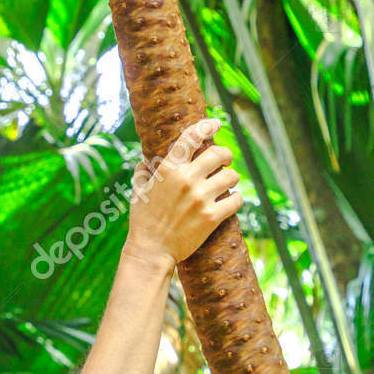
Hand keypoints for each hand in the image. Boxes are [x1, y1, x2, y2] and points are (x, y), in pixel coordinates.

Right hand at [125, 117, 242, 267]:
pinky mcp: (212, 217)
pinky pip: (236, 200)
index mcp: (168, 170)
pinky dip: (236, 199)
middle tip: (226, 160)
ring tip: (227, 184)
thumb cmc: (142, 221)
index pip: (191, 138)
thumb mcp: (137, 191)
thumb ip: (142, 172)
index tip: (216, 123)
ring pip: (231, 176)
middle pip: (219, 154)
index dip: (206, 126)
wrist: (151, 250)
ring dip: (231, 178)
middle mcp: (187, 180)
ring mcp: (201, 199)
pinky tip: (230, 201)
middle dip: (225, 155)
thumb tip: (145, 162)